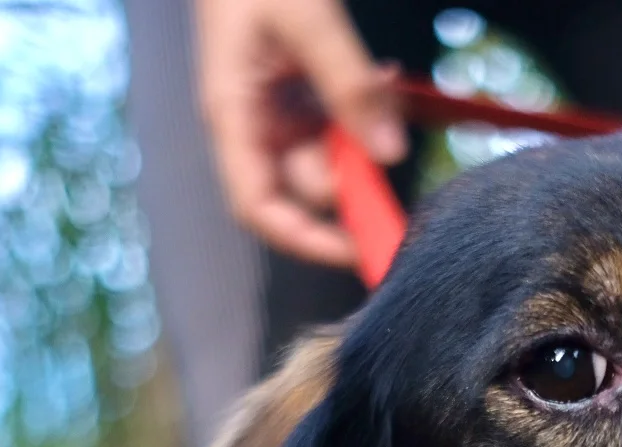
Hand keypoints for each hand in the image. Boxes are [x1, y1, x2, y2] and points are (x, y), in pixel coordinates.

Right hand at [194, 0, 406, 264]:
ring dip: (365, 132)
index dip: (305, 239)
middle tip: (386, 130)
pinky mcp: (299, 93)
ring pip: (332, 153)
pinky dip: (366, 108)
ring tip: (383, 84)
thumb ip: (348, 83)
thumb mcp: (306, 19)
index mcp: (232, 115)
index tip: (357, 249)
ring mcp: (277, 111)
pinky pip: (340, 122)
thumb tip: (389, 154)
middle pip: (307, 184)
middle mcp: (253, 124)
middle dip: (353, 168)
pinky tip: (383, 78)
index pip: (259, 206)